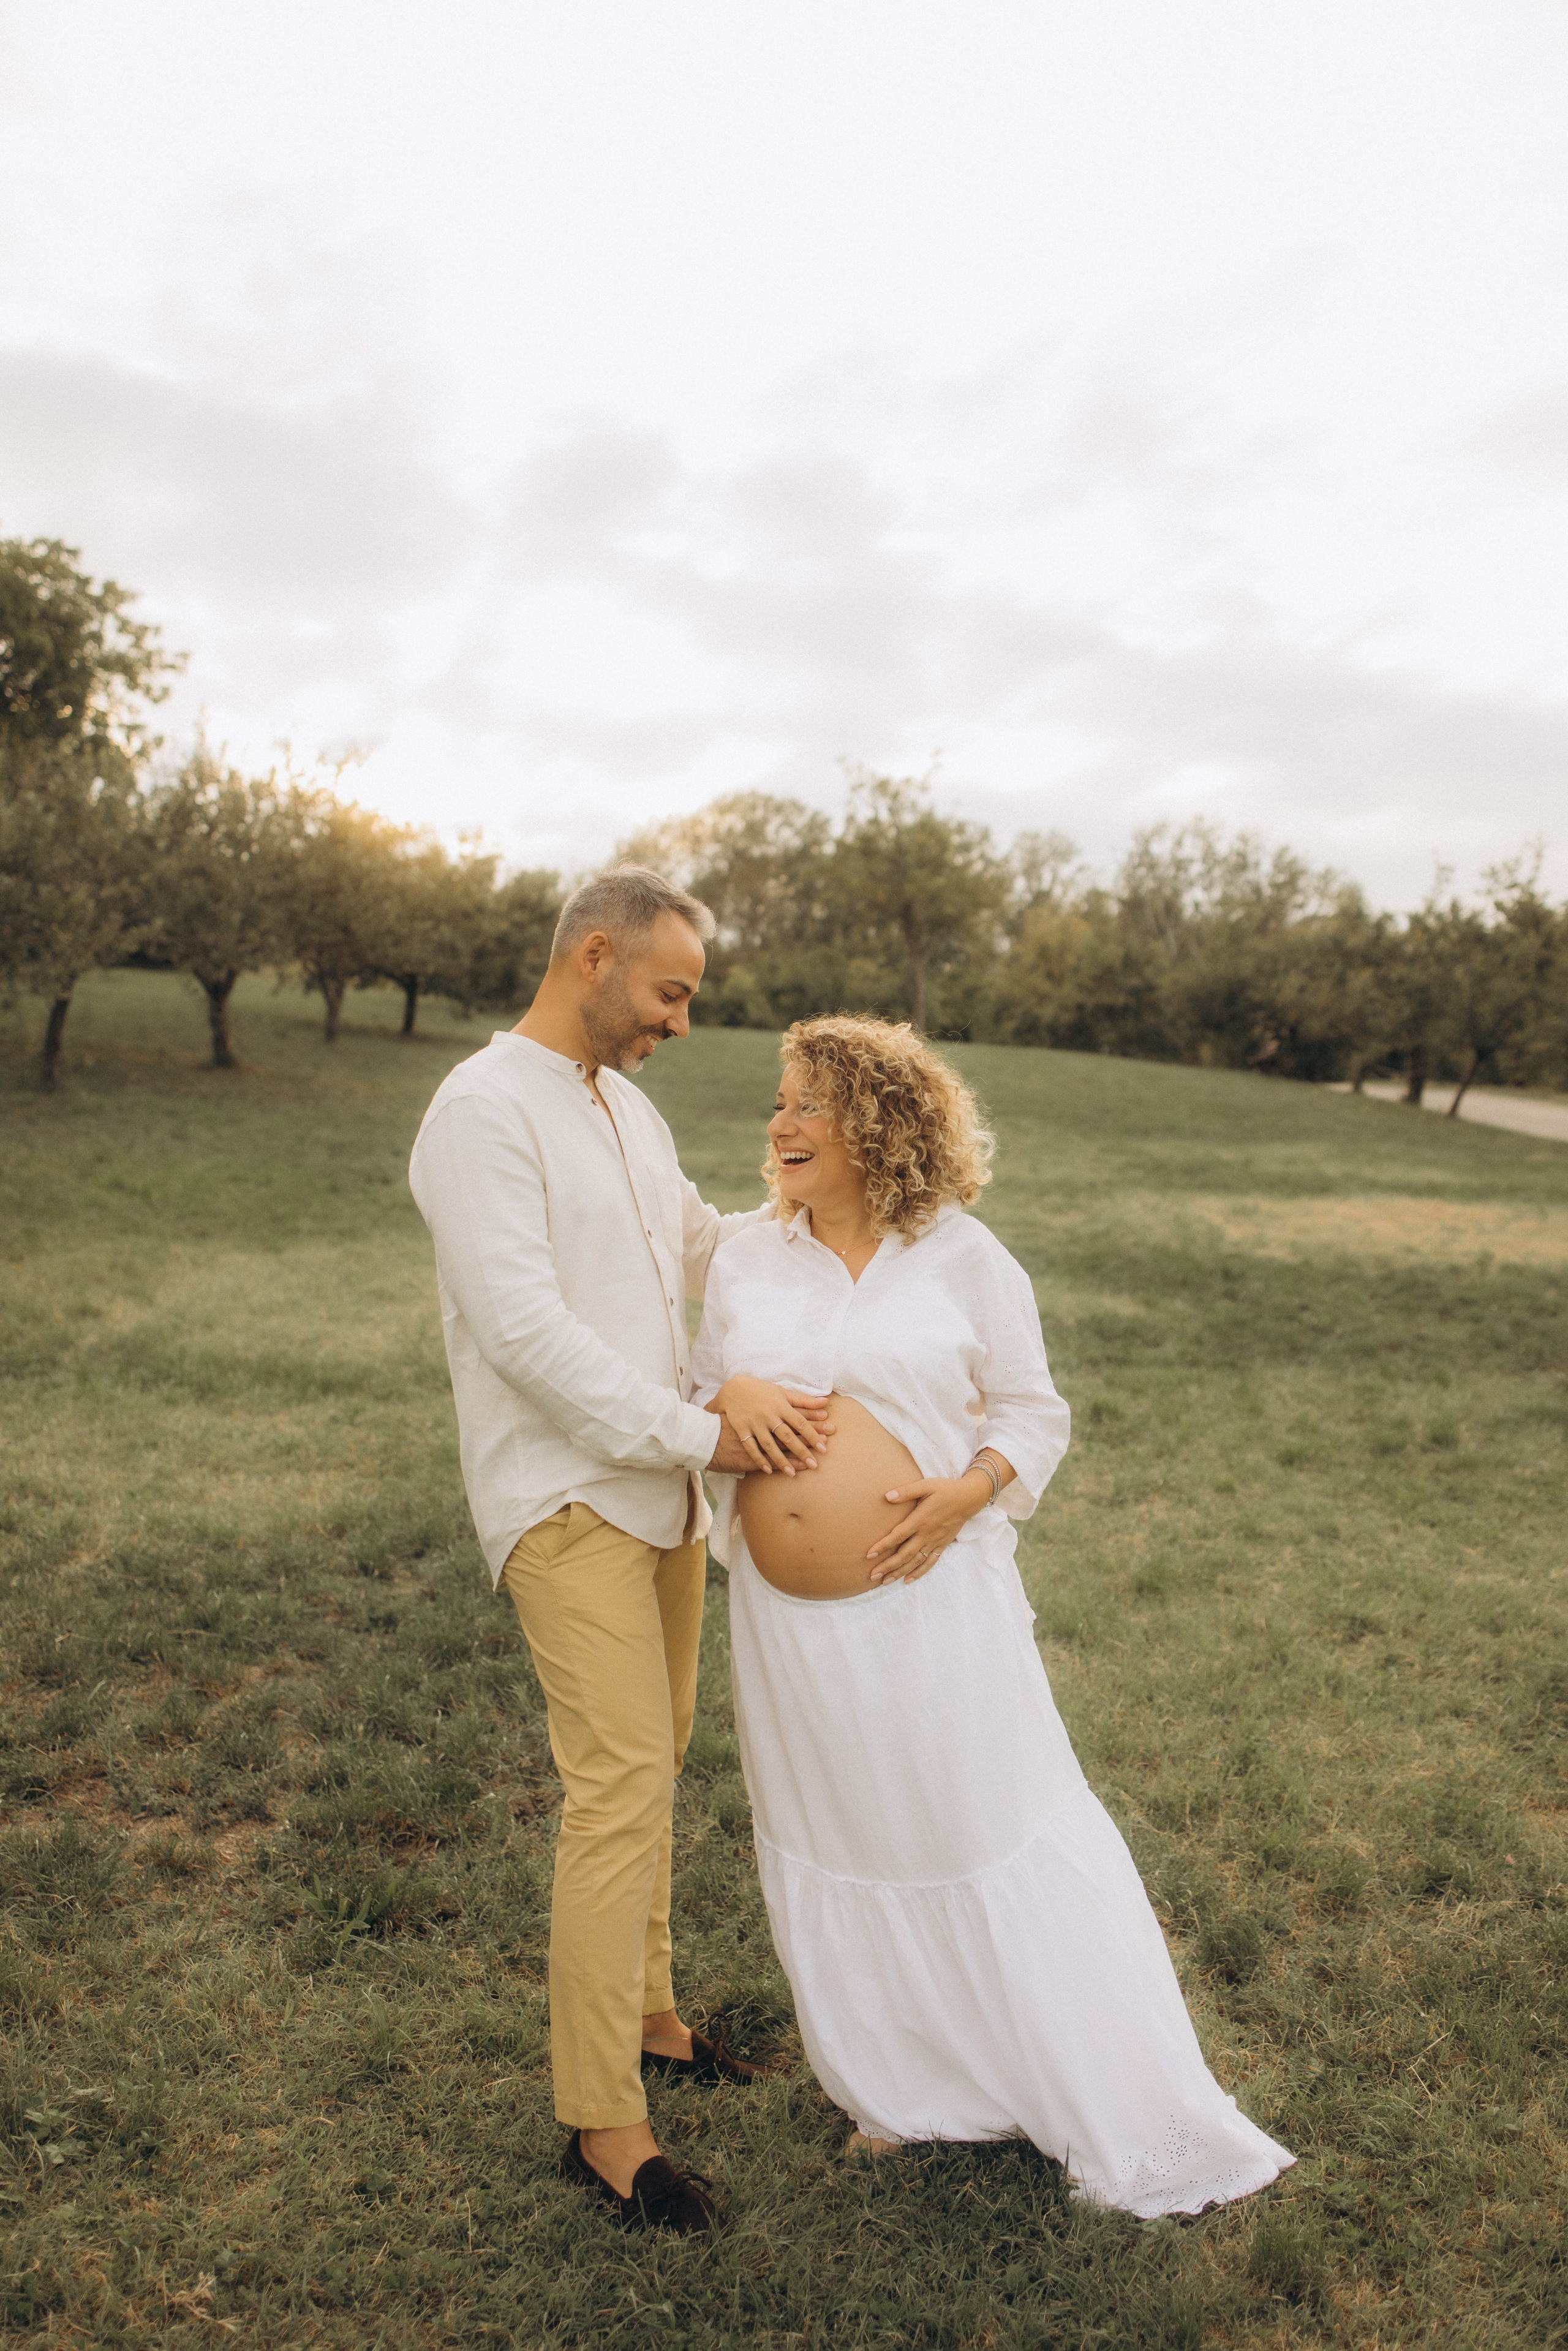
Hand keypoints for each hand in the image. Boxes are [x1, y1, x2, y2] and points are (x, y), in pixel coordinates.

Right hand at [708, 1378, 833, 1475]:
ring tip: (792, 1473)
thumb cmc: (761, 1391)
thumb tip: (826, 1402)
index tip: (824, 1447)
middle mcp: (768, 1415)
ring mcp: (754, 1423)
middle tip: (814, 1464)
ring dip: (781, 1459)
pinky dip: (759, 1459)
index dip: (813, 1435)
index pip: (800, 1422)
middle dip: (801, 1450)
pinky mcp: (741, 1429)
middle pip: (787, 1435)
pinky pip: (750, 1447)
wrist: (732, 1390)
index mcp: (780, 1405)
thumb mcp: (782, 1392)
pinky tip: (768, 1470)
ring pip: (769, 1445)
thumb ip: (804, 1400)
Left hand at [866, 1470, 991, 1584]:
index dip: (883, 1546)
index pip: (898, 1536)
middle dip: (888, 1566)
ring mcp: (935, 1542)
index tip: (869, 1555)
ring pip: (915, 1561)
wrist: (969, 1498)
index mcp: (920, 1520)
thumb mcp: (925, 1486)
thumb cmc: (945, 1490)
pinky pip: (930, 1562)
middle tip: (873, 1575)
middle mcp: (926, 1534)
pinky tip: (908, 1580)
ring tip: (885, 1582)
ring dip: (900, 1572)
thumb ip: (906, 1492)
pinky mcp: (942, 1545)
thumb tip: (887, 1496)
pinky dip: (919, 1572)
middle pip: (904, 1554)